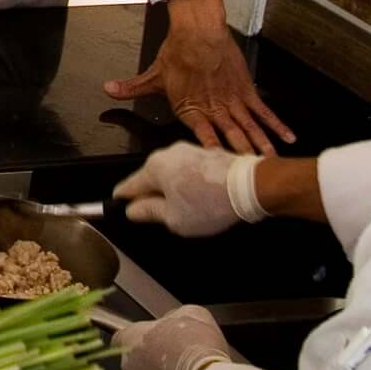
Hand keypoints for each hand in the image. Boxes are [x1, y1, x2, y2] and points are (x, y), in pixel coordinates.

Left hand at [106, 0, 294, 154]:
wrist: (199, 29)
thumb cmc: (177, 51)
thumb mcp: (153, 75)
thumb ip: (132, 88)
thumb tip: (109, 90)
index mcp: (190, 108)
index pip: (201, 134)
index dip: (210, 151)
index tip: (218, 167)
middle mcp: (213, 107)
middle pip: (230, 135)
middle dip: (241, 156)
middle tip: (252, 173)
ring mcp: (232, 100)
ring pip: (249, 127)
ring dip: (260, 145)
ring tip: (270, 163)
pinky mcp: (246, 90)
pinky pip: (263, 110)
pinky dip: (276, 124)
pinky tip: (287, 137)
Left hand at [113, 305, 237, 369]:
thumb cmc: (196, 347)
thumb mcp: (191, 314)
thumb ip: (174, 317)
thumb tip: (174, 321)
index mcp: (130, 339)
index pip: (122, 337)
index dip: (140, 338)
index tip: (155, 340)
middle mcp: (128, 367)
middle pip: (136, 363)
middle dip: (154, 362)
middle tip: (178, 360)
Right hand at [114, 143, 262, 237]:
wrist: (250, 185)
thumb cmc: (209, 204)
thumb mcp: (174, 219)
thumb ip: (149, 213)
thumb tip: (133, 210)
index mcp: (153, 168)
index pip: (127, 186)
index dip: (122, 200)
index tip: (119, 207)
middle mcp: (166, 154)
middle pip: (150, 178)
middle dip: (152, 196)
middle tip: (162, 217)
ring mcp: (187, 151)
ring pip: (170, 174)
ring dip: (172, 190)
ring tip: (186, 209)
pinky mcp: (206, 153)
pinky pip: (188, 170)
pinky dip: (188, 183)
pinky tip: (201, 198)